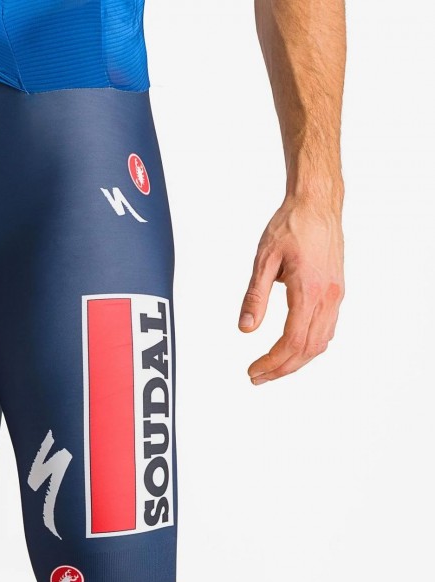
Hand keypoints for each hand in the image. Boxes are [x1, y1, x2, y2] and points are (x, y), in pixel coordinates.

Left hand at [238, 194, 344, 384]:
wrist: (317, 204)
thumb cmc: (290, 226)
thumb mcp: (264, 260)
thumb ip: (255, 297)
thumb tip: (245, 329)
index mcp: (309, 290)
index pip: (292, 341)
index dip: (272, 362)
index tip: (253, 371)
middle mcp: (328, 297)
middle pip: (308, 349)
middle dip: (282, 369)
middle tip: (257, 377)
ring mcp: (335, 295)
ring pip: (320, 343)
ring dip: (296, 361)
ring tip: (272, 368)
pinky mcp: (336, 291)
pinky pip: (327, 329)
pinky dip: (309, 346)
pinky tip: (293, 348)